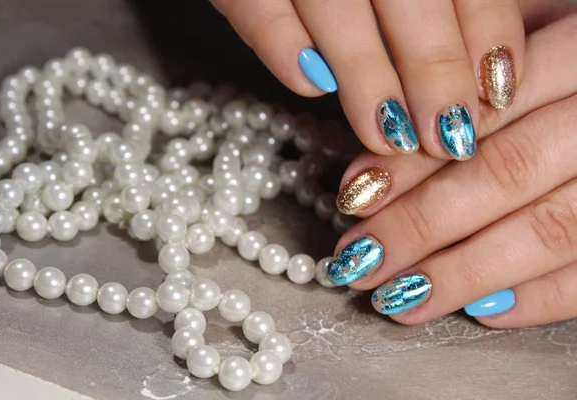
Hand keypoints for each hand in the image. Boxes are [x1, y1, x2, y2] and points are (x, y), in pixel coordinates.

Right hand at [211, 0, 528, 159]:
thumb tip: (478, 67)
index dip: (486, 35)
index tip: (494, 94)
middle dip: (433, 70)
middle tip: (448, 134)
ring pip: (337, 7)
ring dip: (367, 77)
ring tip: (387, 136)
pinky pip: (259, 7)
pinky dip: (282, 45)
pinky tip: (308, 86)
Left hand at [327, 14, 576, 327]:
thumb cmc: (564, 78)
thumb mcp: (524, 49)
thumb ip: (462, 86)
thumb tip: (386, 139)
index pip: (478, 114)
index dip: (411, 161)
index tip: (353, 197)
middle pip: (506, 174)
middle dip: (420, 225)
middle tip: (360, 260)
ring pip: (548, 229)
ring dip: (462, 273)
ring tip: (398, 299)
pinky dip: (539, 299)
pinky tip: (480, 311)